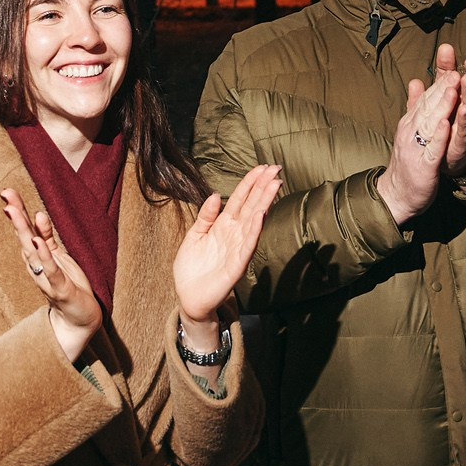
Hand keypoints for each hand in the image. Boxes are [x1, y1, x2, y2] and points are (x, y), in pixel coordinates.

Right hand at [0, 188, 103, 363]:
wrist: (79, 320)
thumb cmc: (68, 285)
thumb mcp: (58, 256)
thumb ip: (47, 236)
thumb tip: (38, 213)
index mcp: (36, 256)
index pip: (25, 229)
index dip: (18, 210)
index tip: (6, 191)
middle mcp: (36, 266)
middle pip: (24, 237)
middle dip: (16, 217)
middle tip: (6, 197)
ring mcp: (46, 277)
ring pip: (32, 252)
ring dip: (24, 232)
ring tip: (16, 212)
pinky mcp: (60, 289)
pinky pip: (50, 270)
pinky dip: (44, 256)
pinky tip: (38, 242)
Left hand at [172, 165, 283, 326]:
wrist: (189, 297)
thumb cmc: (192, 268)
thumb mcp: (194, 236)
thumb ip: (205, 216)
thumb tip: (216, 195)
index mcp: (223, 225)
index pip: (240, 199)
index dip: (250, 183)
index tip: (262, 167)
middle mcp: (234, 234)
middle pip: (252, 205)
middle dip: (263, 187)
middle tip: (276, 168)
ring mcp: (237, 249)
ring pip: (254, 221)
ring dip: (264, 203)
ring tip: (274, 185)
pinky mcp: (237, 266)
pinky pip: (247, 245)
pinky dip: (254, 230)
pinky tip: (260, 215)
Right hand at [373, 46, 463, 224]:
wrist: (395, 195)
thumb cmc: (407, 163)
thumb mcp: (409, 131)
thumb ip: (414, 106)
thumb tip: (417, 81)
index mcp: (410, 123)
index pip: (426, 98)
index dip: (440, 82)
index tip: (453, 64)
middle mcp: (411, 132)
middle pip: (429, 106)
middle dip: (443, 88)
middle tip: (457, 69)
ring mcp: (416, 149)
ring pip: (430, 123)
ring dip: (442, 105)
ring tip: (454, 88)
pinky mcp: (424, 167)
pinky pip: (432, 149)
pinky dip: (439, 136)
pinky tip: (447, 123)